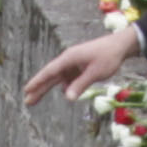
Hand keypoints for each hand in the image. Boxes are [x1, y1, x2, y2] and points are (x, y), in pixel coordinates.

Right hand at [21, 26, 144, 104]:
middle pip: (50, 76)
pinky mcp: (79, 67)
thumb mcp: (95, 72)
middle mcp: (68, 60)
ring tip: (35, 100)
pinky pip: (68, 79)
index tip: (26, 90)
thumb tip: (67, 98)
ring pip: (57, 79)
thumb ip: (80, 85)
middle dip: (38, 89)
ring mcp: (73, 64)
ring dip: (47, 89)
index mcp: (69, 58)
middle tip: (26, 101)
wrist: (120, 46)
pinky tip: (68, 92)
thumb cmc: (108, 57)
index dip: (37, 82)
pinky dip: (65, 86)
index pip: (49, 72)